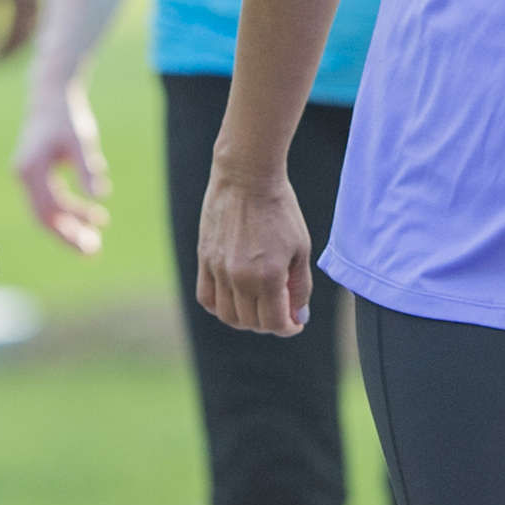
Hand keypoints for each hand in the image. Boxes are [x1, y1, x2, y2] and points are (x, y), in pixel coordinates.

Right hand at [12, 73, 107, 252]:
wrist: (51, 97)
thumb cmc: (66, 117)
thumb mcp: (80, 140)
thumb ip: (87, 167)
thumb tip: (99, 195)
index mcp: (31, 169)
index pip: (48, 209)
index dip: (70, 226)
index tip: (96, 231)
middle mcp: (24, 176)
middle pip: (43, 218)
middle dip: (67, 237)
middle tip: (92, 253)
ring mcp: (27, 178)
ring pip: (46, 213)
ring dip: (69, 228)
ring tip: (95, 242)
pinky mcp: (36, 177)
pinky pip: (50, 203)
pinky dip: (69, 213)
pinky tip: (92, 218)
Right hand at [196, 159, 313, 334]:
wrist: (246, 177)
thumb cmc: (280, 209)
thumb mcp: (301, 248)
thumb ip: (300, 286)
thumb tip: (299, 317)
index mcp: (269, 275)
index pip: (274, 322)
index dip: (288, 328)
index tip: (295, 322)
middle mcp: (240, 277)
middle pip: (251, 322)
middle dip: (269, 324)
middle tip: (280, 312)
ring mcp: (218, 269)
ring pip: (227, 315)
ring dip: (245, 320)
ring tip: (257, 307)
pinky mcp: (204, 258)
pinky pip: (206, 297)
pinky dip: (220, 307)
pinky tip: (234, 298)